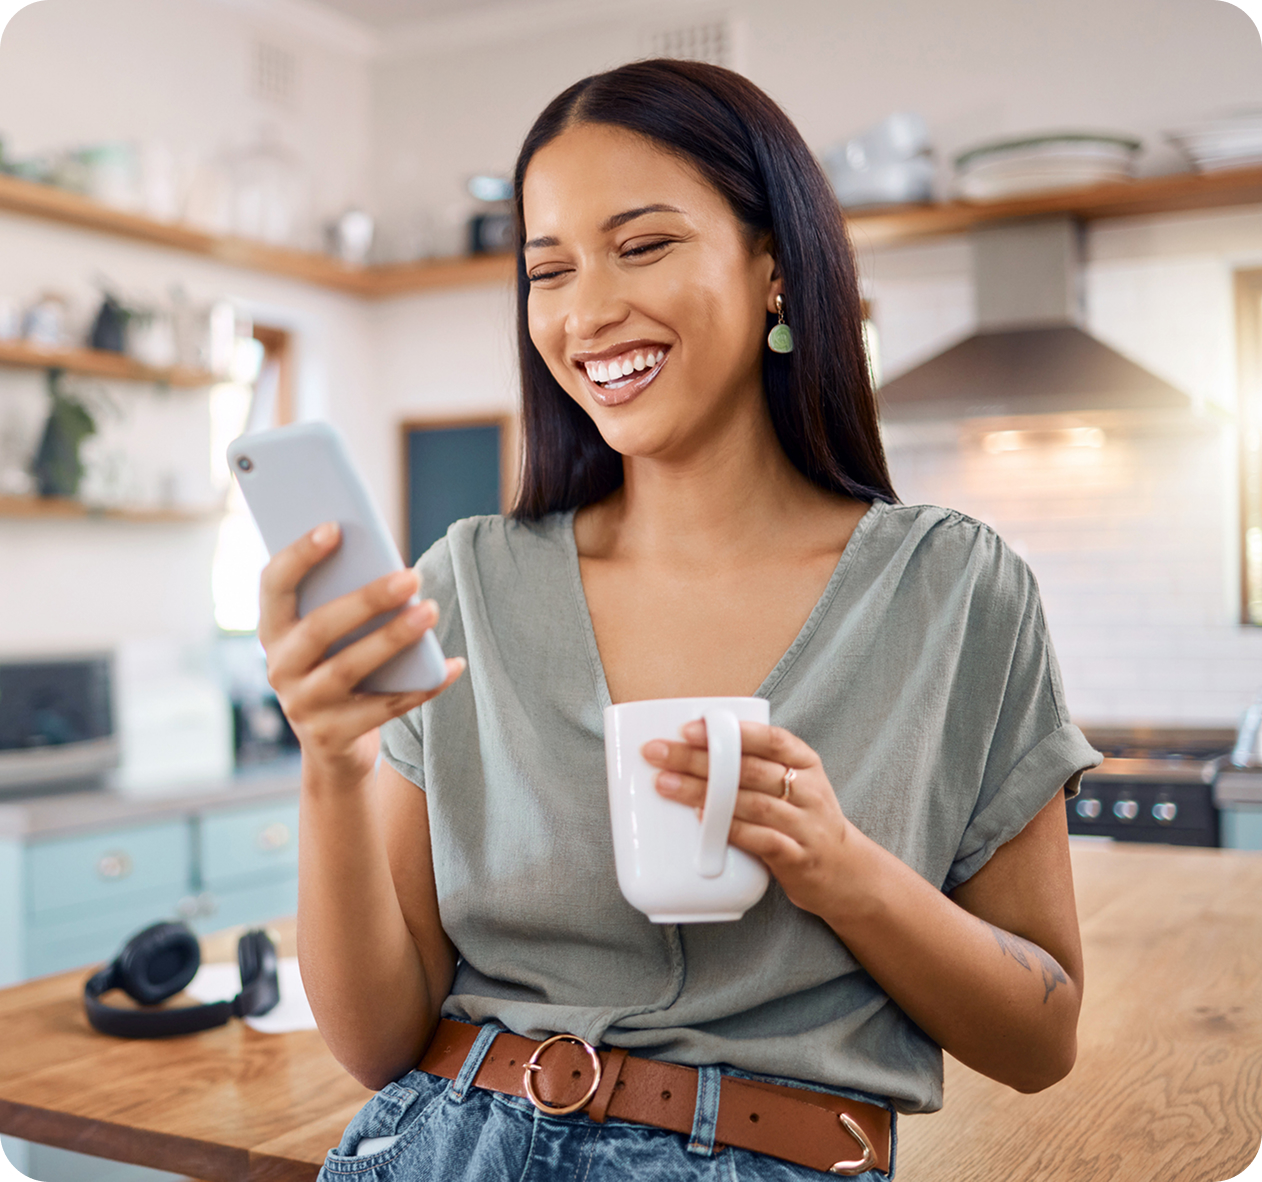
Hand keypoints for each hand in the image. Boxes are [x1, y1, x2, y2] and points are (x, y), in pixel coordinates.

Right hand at [258, 522, 464, 785]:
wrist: (332, 747)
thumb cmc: (338, 668)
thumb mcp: (331, 637)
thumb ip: (344, 602)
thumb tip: (392, 569)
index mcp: (274, 631)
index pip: (273, 585)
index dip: (299, 556)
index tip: (335, 527)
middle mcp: (279, 668)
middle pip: (319, 628)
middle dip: (367, 599)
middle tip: (412, 576)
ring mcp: (303, 706)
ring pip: (348, 668)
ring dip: (393, 638)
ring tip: (432, 611)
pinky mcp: (332, 737)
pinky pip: (384, 708)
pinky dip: (423, 686)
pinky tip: (453, 665)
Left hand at [642, 720, 854, 919]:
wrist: (844, 871)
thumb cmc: (803, 820)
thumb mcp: (793, 783)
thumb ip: (755, 765)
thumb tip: (689, 747)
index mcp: (806, 763)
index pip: (771, 738)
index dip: (730, 731)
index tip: (689, 728)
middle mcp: (808, 790)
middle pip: (749, 769)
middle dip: (699, 759)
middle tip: (658, 753)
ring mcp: (805, 825)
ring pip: (751, 802)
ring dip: (703, 792)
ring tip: (666, 784)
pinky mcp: (797, 857)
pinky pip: (761, 840)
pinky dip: (729, 828)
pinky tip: (702, 820)